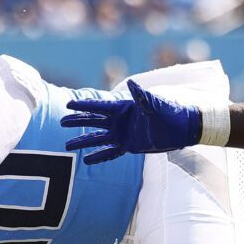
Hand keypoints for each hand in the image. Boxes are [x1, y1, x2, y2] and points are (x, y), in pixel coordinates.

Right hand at [63, 80, 202, 163]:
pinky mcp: (129, 146)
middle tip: (62, 122)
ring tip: (67, 145)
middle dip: (78, 121)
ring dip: (83, 141)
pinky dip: (98, 156)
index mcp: (123, 108)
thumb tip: (132, 83)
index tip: (68, 104)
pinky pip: (110, 153)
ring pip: (98, 138)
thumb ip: (141, 96)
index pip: (98, 106)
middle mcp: (120, 121)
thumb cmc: (169, 112)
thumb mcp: (154, 104)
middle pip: (94, 121)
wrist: (181, 128)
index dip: (83, 105)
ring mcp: (123, 134)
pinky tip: (86, 160)